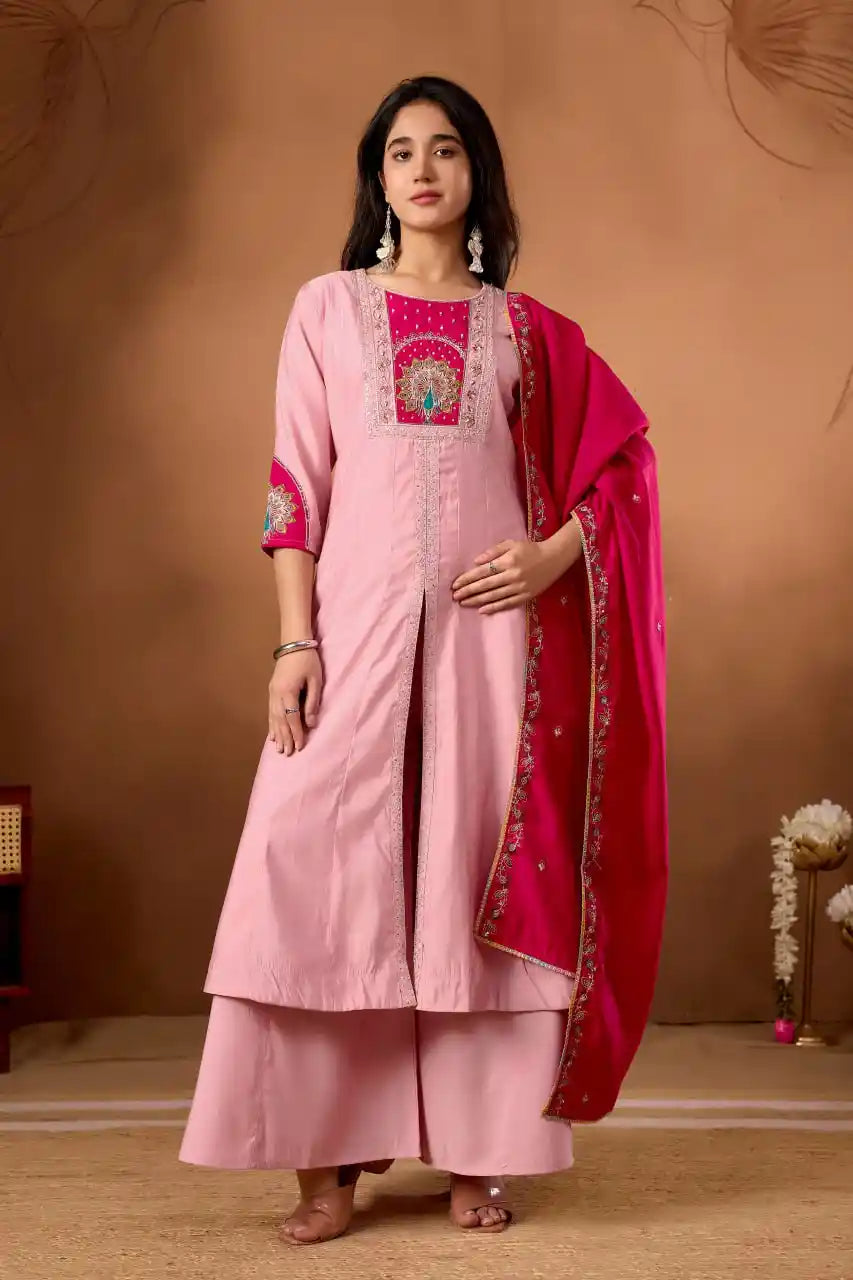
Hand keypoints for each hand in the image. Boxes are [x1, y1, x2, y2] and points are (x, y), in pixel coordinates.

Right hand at [268, 649, 322, 754]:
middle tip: (287, 754)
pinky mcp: (271, 690)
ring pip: (273, 717)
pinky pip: (270, 711)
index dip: (296, 733)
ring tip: (278, 748)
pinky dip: (271, 724)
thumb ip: (313, 702)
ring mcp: (272, 692)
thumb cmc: (308, 660)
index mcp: (288, 692)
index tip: (300, 747)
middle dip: (285, 738)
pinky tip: (272, 734)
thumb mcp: (315, 681)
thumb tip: (311, 723)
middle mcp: (277, 694)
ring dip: (276, 733)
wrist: (293, 643)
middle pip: (280, 721)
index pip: (292, 718)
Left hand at [451, 525, 581, 614]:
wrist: (554, 558)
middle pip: (486, 585)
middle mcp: (512, 575)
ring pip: (494, 596)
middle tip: (455, 596)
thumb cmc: (530, 549)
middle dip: (468, 591)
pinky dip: (494, 607)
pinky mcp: (526, 596)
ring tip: (464, 603)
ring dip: (477, 601)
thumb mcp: (512, 543)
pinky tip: (482, 610)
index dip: (467, 579)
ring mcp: (519, 587)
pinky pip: (507, 604)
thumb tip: (476, 562)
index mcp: (507, 561)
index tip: (455, 584)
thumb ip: (493, 551)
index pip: (482, 572)